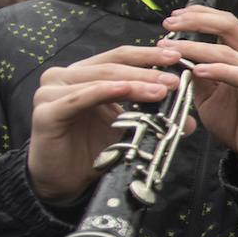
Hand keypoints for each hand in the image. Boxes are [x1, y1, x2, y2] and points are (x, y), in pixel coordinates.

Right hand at [27, 44, 188, 204]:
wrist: (65, 181)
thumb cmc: (94, 149)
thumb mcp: (130, 128)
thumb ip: (156, 117)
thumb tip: (192, 121)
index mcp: (84, 73)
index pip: (120, 57)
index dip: (149, 55)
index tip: (177, 57)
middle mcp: (64, 77)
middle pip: (112, 65)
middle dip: (147, 70)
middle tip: (175, 79)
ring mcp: (51, 92)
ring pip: (100, 79)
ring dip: (134, 82)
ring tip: (162, 90)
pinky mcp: (46, 112)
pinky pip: (79, 98)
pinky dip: (104, 92)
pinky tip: (125, 90)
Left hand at [160, 5, 237, 179]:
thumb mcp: (210, 95)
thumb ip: (198, 75)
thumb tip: (175, 58)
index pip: (226, 23)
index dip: (199, 15)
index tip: (172, 19)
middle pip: (229, 25)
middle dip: (196, 21)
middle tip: (168, 25)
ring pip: (227, 51)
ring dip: (195, 48)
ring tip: (171, 50)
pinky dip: (218, 71)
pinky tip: (197, 71)